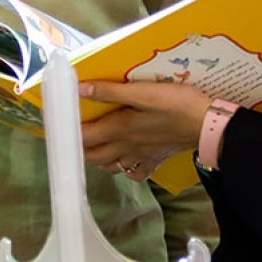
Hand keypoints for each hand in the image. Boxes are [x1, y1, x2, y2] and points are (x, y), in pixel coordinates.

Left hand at [78, 80, 213, 182]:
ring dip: (97, 159)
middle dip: (77, 149)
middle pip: (92, 156)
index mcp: (120, 129)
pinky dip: (126, 169)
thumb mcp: (144, 92)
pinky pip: (135, 172)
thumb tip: (81, 89)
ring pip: (110, 166)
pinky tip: (126, 160)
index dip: (66, 134)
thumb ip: (111, 92)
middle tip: (69, 137)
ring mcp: (141, 157)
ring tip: (93, 146)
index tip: (53, 128)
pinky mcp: (155, 160)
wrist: (208, 125)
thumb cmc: (178, 104)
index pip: (83, 137)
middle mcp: (126, 146)